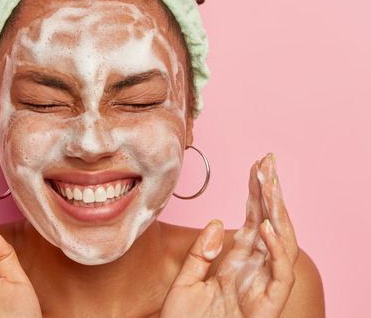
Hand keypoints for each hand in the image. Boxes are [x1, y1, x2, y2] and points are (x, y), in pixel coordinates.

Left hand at [162, 153, 297, 316]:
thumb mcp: (186, 281)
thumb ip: (201, 252)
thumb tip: (218, 222)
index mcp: (236, 262)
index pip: (252, 220)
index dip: (256, 193)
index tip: (257, 165)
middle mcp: (253, 270)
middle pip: (269, 225)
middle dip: (270, 193)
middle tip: (268, 162)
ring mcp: (263, 286)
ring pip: (281, 244)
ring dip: (276, 212)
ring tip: (269, 184)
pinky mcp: (267, 304)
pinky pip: (279, 273)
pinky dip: (275, 249)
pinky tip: (264, 225)